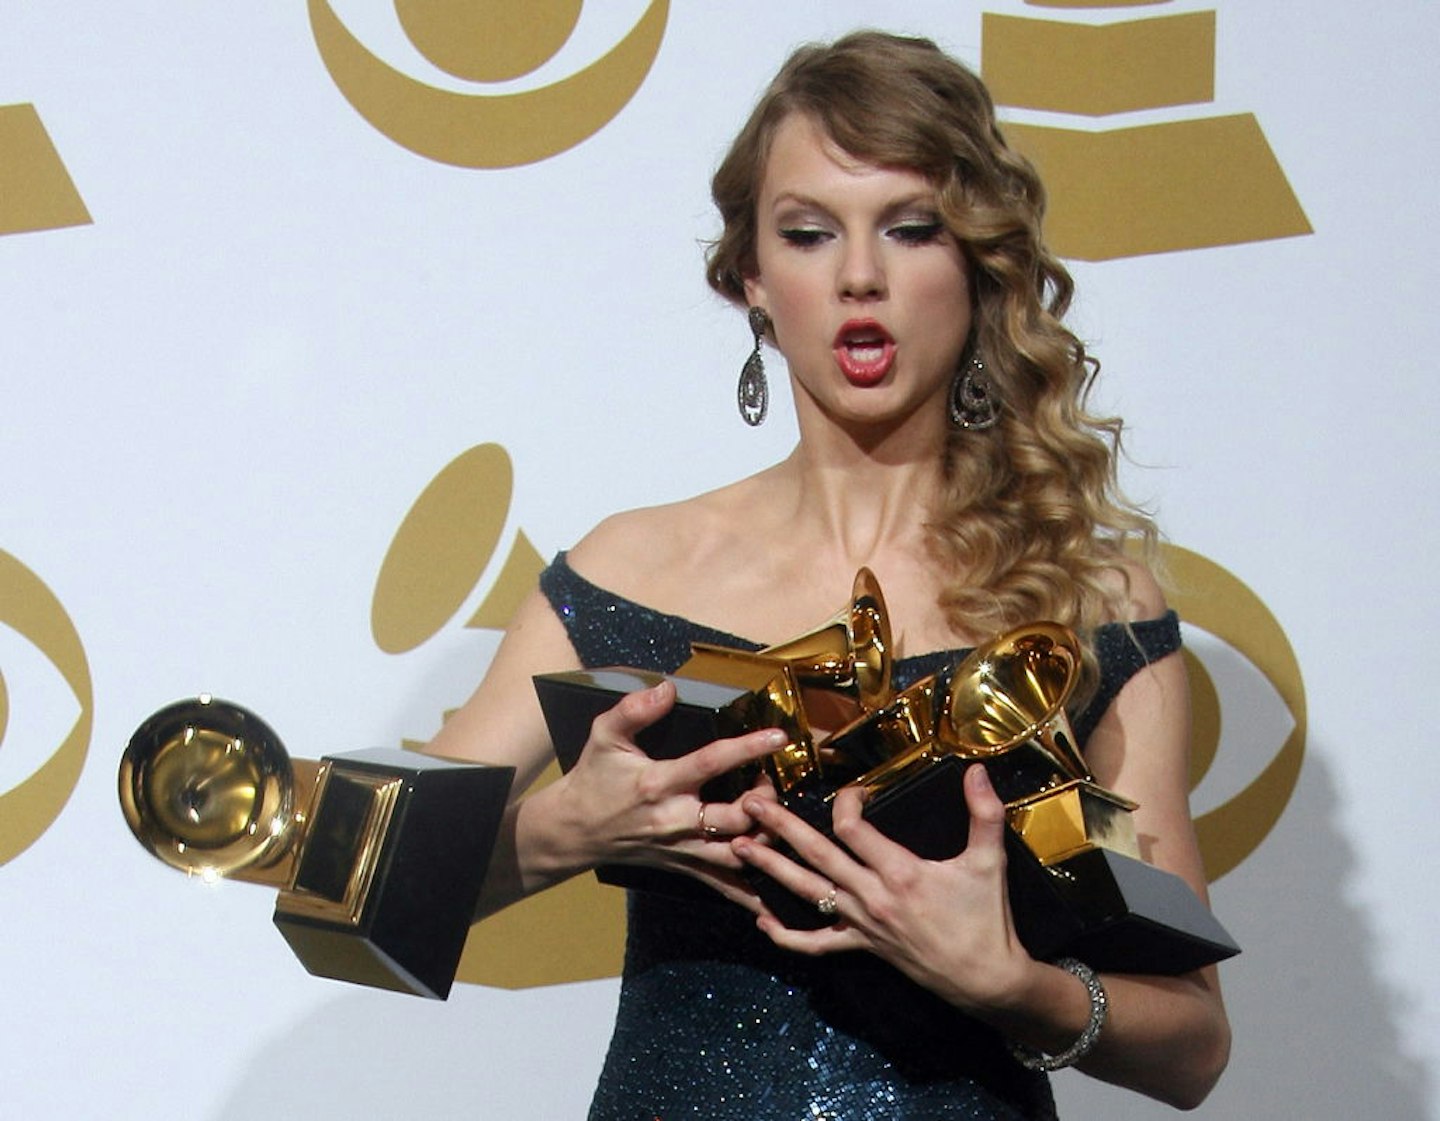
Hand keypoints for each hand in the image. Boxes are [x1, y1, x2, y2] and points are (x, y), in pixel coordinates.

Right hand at [553, 680, 788, 903]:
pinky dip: (754, 891)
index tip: (779, 737)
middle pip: (735, 818)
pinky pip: (725, 884)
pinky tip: (780, 886)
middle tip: (768, 780)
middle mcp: (675, 820)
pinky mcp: (685, 866)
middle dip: (764, 800)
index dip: (747, 749)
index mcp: (659, 783)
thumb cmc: (595, 778)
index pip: (711, 763)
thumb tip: (667, 687)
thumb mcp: (604, 736)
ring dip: (766, 839)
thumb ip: (633, 709)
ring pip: (738, 857)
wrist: (576, 830)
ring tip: (772, 815)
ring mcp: (683, 849)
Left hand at [732, 763, 1035, 1013]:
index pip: (854, 829)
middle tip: (749, 805)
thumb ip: (984, 813)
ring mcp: (861, 924)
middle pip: (817, 856)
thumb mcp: (990, 861)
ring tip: (738, 849)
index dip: (846, 802)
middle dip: (780, 828)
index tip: (851, 788)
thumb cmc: (986, 919)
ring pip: (808, 893)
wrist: (985, 979)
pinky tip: (762, 922)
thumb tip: (977, 770)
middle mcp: (872, 896)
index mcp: (900, 872)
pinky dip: (787, 936)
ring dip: (771, 870)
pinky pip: (817, 943)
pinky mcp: (861, 946)